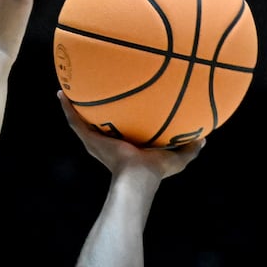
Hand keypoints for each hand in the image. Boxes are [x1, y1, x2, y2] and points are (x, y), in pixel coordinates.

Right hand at [59, 91, 203, 177]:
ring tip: (69, 89)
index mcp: (127, 146)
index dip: (121, 118)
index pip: (122, 130)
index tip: (121, 104)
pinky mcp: (89, 139)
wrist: (137, 177)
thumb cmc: (156, 171)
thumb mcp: (178, 158)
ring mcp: (96, 141)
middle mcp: (108, 143)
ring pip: (82, 121)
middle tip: (93, 92)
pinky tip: (61, 93)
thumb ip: (190, 148)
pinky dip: (66, 107)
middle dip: (96, 110)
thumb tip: (205, 137)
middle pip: (99, 123)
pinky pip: (75, 121)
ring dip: (74, 107)